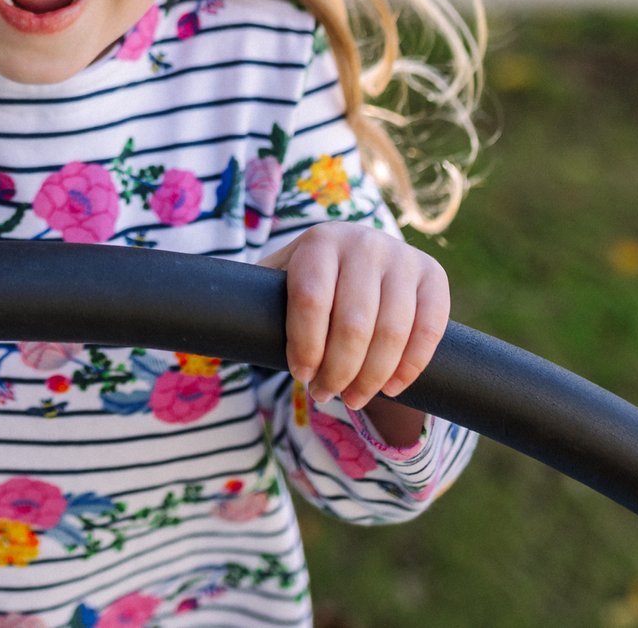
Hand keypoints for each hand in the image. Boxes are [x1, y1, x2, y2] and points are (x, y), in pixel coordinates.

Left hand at [255, 223, 448, 442]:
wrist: (364, 261)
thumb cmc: (310, 283)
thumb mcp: (278, 282)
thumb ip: (249, 302)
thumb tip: (203, 336)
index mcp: (319, 241)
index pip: (310, 298)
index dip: (305, 345)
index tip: (301, 375)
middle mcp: (363, 241)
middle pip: (353, 321)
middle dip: (338, 369)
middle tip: (326, 394)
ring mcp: (403, 257)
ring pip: (393, 330)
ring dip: (372, 375)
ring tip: (353, 397)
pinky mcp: (434, 277)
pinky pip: (429, 329)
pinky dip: (411, 365)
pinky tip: (392, 386)